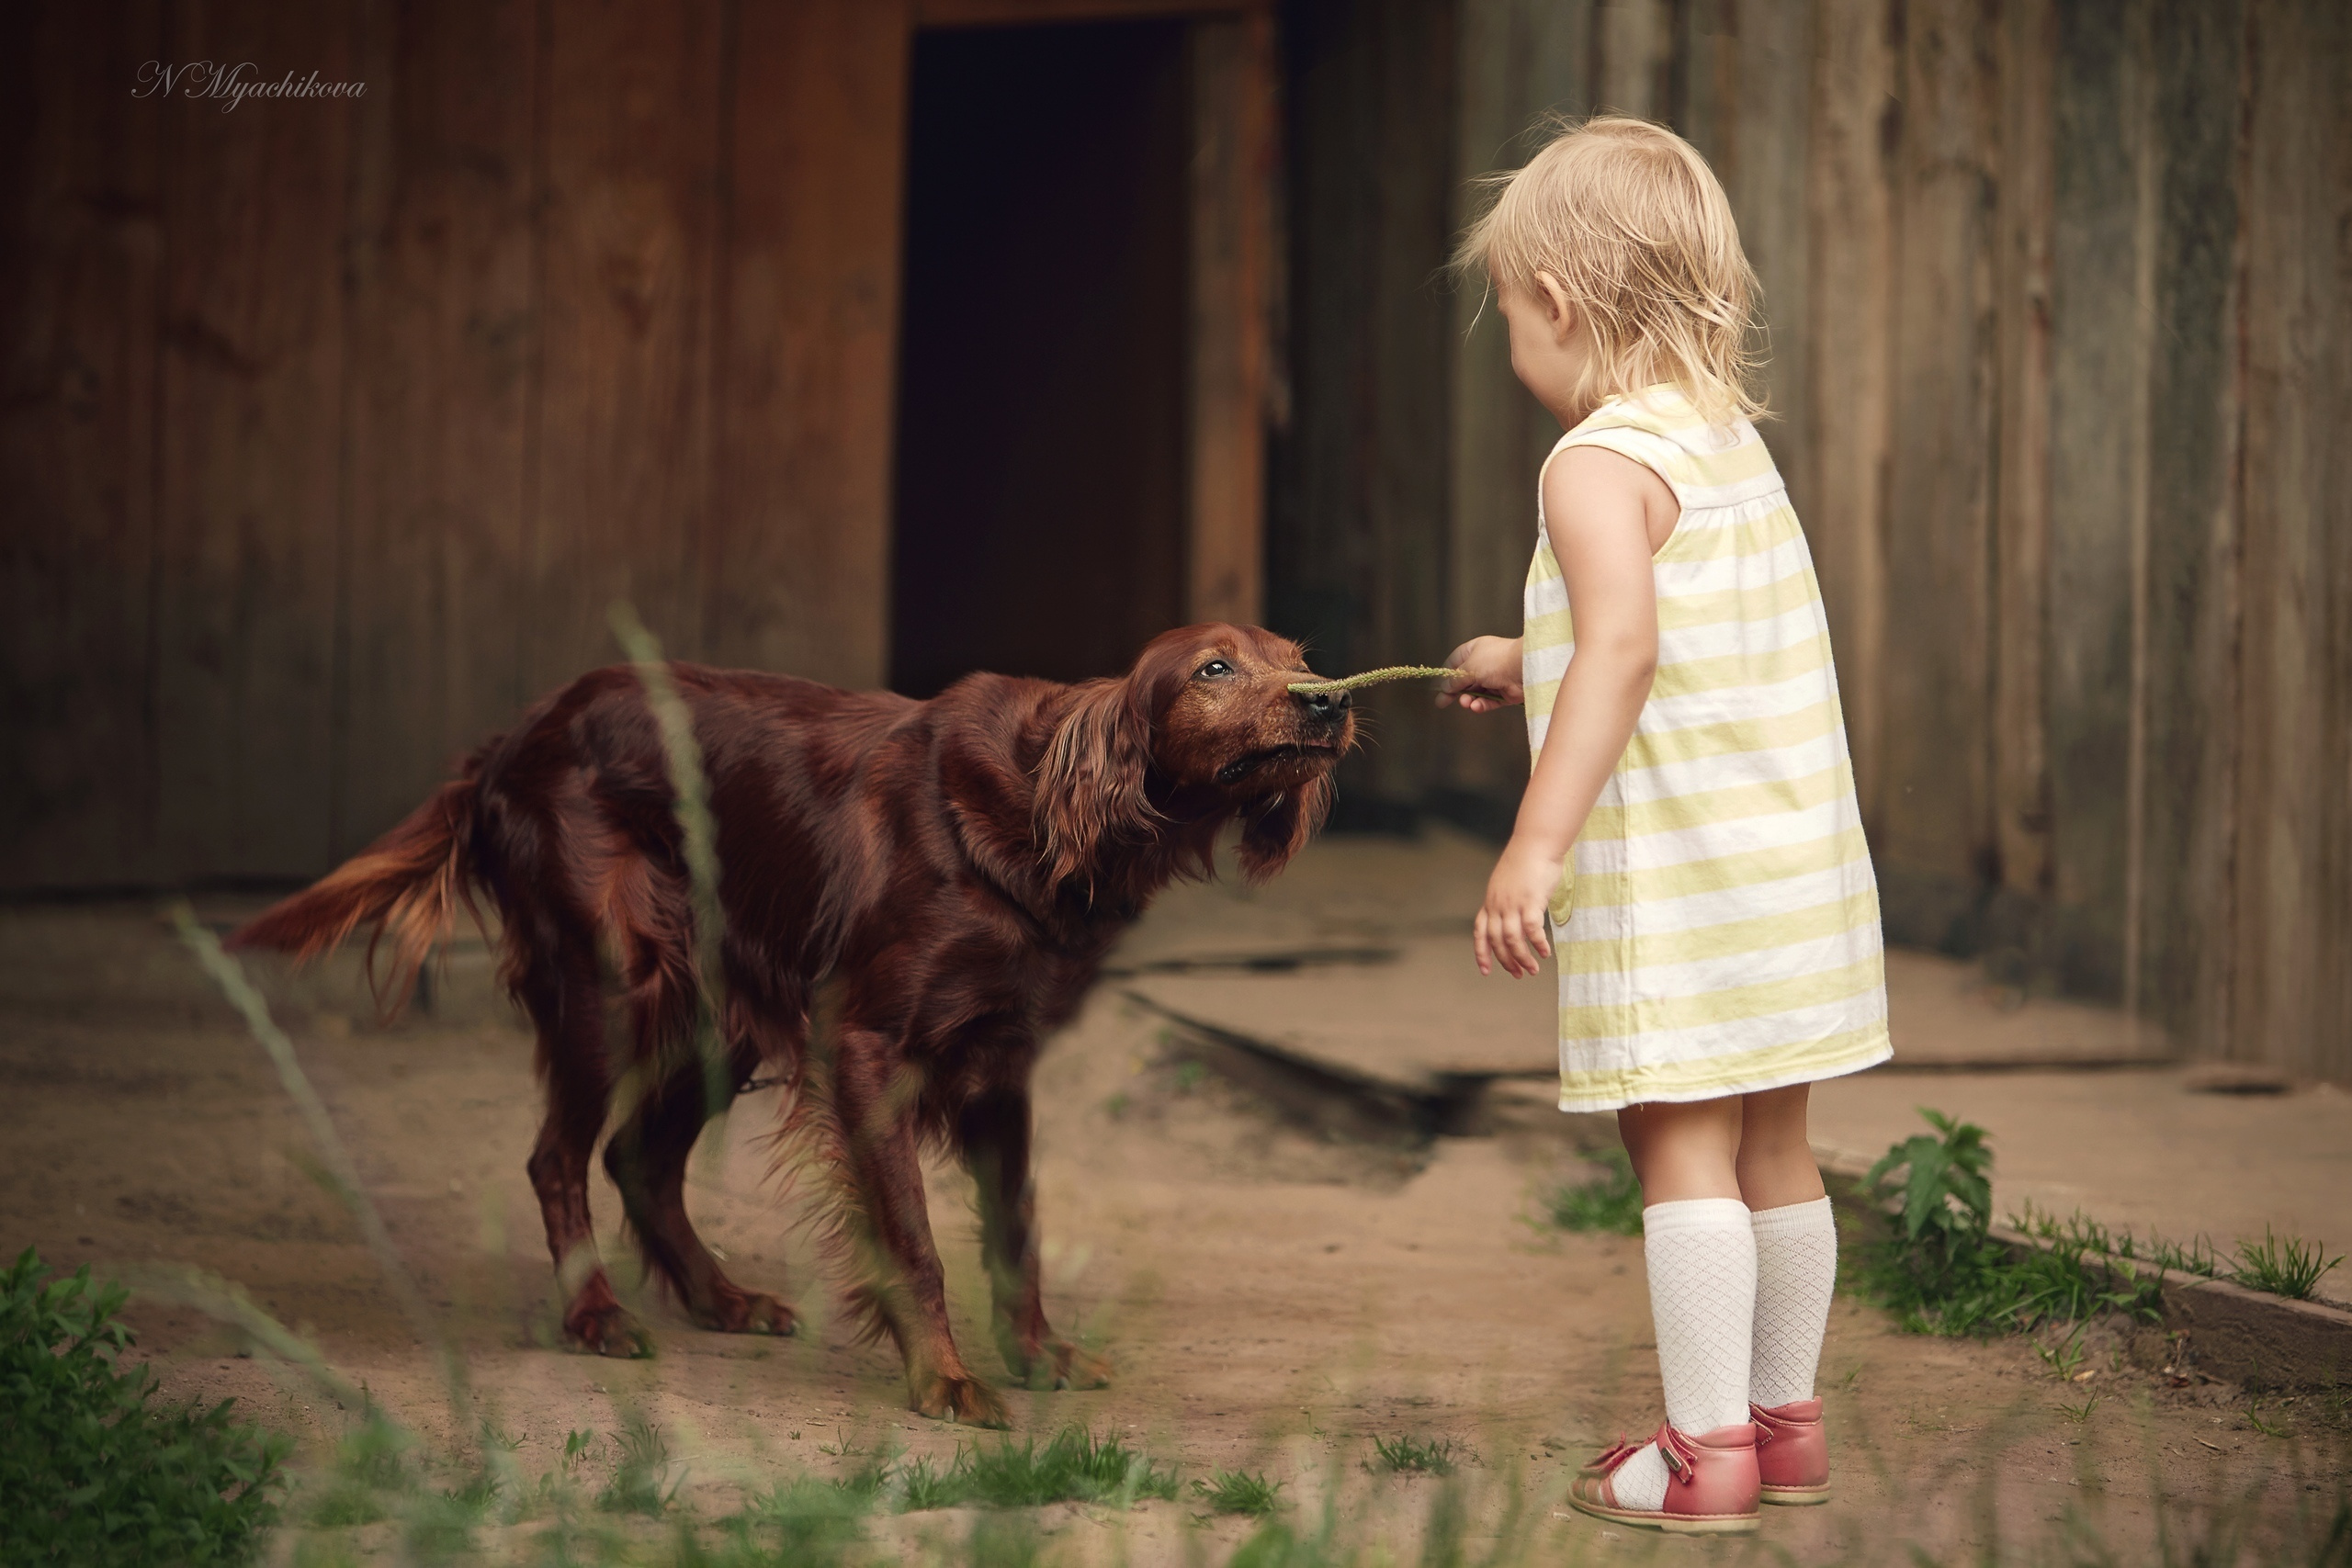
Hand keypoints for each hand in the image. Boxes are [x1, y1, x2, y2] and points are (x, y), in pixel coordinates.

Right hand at [1437, 636, 1522, 713]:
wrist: (1523, 668)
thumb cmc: (1495, 661)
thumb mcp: (1468, 668)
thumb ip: (1455, 680)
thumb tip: (1444, 688)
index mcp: (1475, 650)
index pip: (1455, 662)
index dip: (1446, 674)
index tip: (1438, 686)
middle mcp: (1484, 664)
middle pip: (1464, 680)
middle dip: (1455, 692)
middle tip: (1442, 703)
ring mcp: (1495, 679)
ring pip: (1476, 693)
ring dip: (1468, 699)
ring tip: (1466, 703)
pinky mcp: (1504, 693)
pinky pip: (1488, 701)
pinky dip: (1481, 705)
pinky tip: (1476, 707)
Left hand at [1474, 836, 1561, 978]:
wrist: (1536, 843)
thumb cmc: (1526, 861)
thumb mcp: (1507, 883)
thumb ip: (1507, 900)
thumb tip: (1514, 915)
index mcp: (1490, 901)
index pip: (1480, 932)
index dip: (1481, 953)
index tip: (1485, 970)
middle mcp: (1498, 904)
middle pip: (1496, 941)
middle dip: (1506, 961)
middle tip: (1518, 974)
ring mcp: (1513, 903)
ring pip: (1512, 939)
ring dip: (1522, 958)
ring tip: (1533, 970)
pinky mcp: (1530, 901)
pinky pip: (1531, 930)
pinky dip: (1537, 945)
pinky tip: (1545, 953)